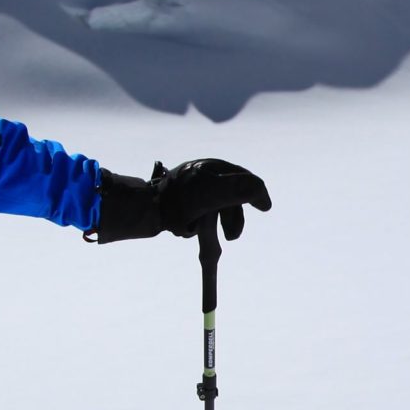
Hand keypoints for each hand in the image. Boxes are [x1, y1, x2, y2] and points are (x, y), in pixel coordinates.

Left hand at [154, 159, 271, 240]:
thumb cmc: (179, 201)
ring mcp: (192, 187)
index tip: (265, 208)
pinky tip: (195, 230)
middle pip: (232, 196)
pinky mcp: (181, 200)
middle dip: (234, 218)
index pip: (244, 180)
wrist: (145, 209)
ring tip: (214, 240)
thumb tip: (261, 191)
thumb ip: (238, 189)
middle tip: (231, 237)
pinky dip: (204, 224)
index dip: (256, 194)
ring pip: (217, 207)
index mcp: (214, 168)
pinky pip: (201, 212)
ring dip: (220, 224)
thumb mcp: (211, 194)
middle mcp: (204, 175)